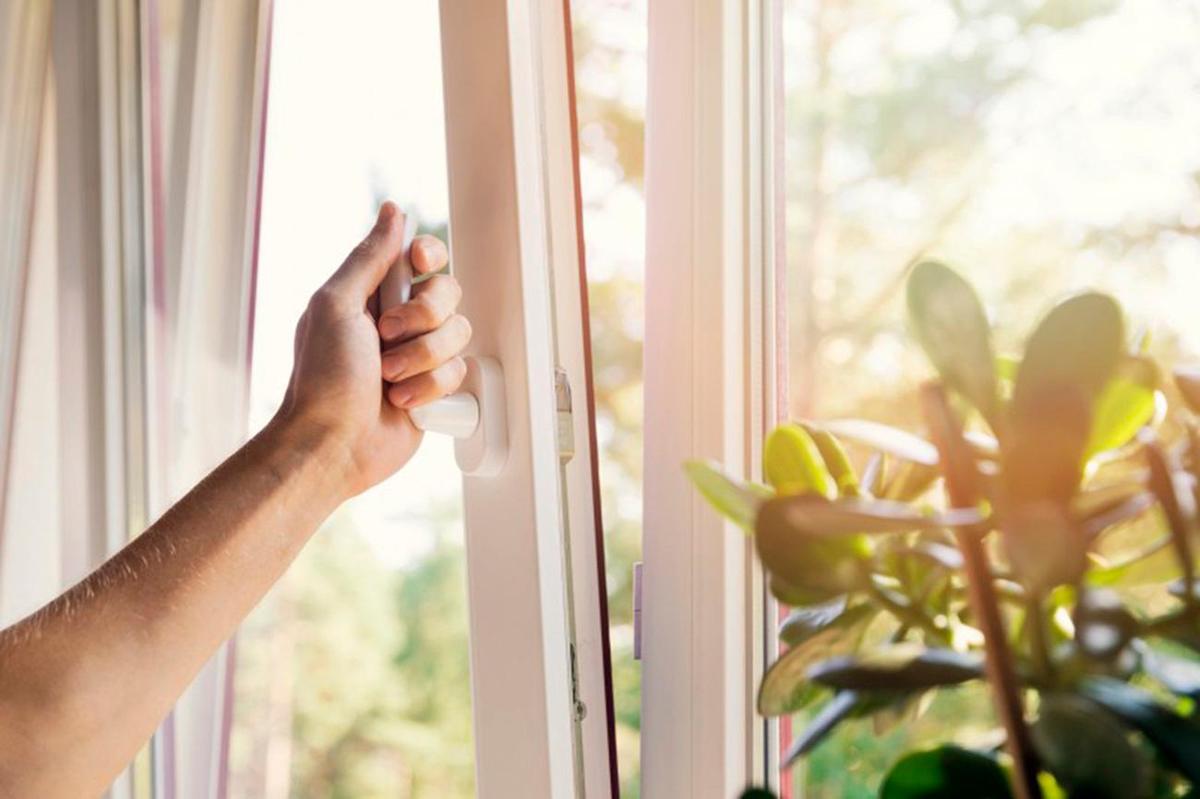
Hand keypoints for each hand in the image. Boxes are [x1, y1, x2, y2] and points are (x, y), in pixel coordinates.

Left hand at [274, 202, 470, 495]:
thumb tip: (392, 211)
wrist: (334, 444)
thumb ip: (369, 257)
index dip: (429, 257)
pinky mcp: (434, 389)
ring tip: (388, 379)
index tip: (418, 266)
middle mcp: (400, 321)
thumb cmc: (323, 378)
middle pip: (448, 293)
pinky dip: (429, 389)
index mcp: (373, 294)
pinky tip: (401, 401)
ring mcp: (419, 356)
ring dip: (422, 359)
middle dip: (422, 318)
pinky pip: (459, 373)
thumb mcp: (336, 305)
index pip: (422, 257)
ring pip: (458, 334)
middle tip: (386, 338)